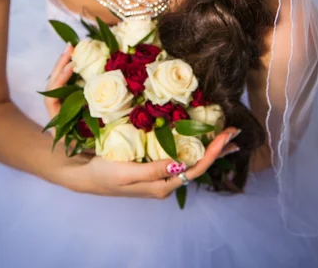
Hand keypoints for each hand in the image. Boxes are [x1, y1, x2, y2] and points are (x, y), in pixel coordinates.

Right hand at [44, 47, 239, 197]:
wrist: (83, 177)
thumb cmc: (103, 174)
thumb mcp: (126, 171)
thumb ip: (153, 170)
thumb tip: (181, 164)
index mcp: (162, 185)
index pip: (196, 168)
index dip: (214, 152)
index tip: (227, 135)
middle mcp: (165, 182)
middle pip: (199, 165)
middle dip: (218, 149)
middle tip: (234, 132)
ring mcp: (160, 175)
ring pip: (192, 161)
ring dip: (209, 148)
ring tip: (225, 137)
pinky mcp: (153, 166)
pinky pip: (180, 156)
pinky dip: (193, 146)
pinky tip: (197, 138)